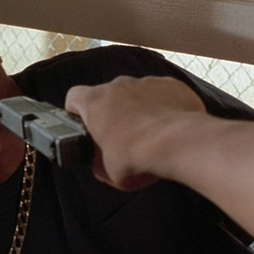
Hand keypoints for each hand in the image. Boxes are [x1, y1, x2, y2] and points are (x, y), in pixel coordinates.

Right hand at [66, 76, 205, 190]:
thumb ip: (98, 161)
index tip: (85, 124)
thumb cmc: (138, 157)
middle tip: (121, 137)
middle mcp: (118, 85)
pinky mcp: (172, 84)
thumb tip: (101, 161)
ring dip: (139, 108)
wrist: (179, 144)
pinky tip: (169, 127)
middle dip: (112, 112)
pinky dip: (163, 106)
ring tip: (150, 133)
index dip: (77, 111)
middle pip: (108, 94)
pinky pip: (163, 93)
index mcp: (95, 102)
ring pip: (137, 93)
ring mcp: (147, 82)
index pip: (74, 97)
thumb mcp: (107, 172)